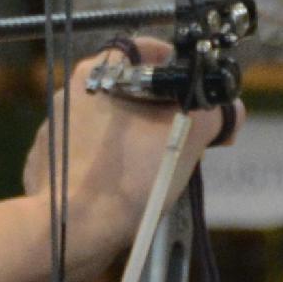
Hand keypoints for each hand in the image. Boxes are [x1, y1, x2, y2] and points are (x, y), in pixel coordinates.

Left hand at [19, 37, 234, 281]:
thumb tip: (229, 111)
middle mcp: (70, 97)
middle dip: (162, 113)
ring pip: (113, 128)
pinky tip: (131, 189)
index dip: (173, 63)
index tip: (191, 85)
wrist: (72, 232)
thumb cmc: (125, 178)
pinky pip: (94, 159)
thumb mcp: (187, 137)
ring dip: (139, 144)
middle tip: (186, 135)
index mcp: (97, 76)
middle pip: (130, 92)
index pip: (142, 49)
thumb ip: (215, 114)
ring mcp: (57, 135)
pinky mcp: (52, 169)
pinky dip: (115, 170)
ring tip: (160, 169)